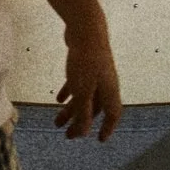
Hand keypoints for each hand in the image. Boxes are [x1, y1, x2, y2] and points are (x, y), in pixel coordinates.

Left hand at [54, 15, 123, 140]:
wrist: (85, 29)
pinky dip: (69, 92)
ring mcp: (95, 73)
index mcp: (109, 91)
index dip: (107, 128)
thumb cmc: (86, 61)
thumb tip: (85, 132)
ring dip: (71, 110)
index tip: (99, 140)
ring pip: (84, 97)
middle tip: (67, 135)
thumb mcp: (83, 90)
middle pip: (94, 109)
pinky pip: (78, 84)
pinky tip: (58, 99)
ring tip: (56, 122)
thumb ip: (83, 112)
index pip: (113, 114)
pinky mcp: (85, 64)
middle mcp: (105, 83)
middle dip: (81, 123)